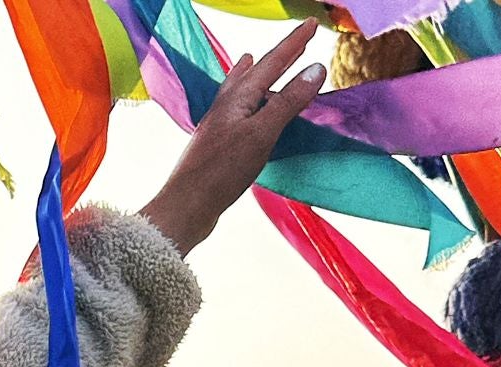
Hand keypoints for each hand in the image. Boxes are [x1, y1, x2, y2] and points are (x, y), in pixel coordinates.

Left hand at [139, 21, 326, 255]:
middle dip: (278, 56)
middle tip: (297, 39)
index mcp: (237, 99)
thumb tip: (315, 69)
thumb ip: (288, 102)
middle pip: (255, 73)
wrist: (185, 208)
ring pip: (238, 90)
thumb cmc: (221, 172)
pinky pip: (234, 112)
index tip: (311, 23)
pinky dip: (243, 101)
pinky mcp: (216, 146)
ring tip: (251, 59)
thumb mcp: (261, 134)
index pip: (271, 62)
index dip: (293, 43)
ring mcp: (218, 126)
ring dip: (252, 74)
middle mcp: (225, 107)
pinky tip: (240, 109)